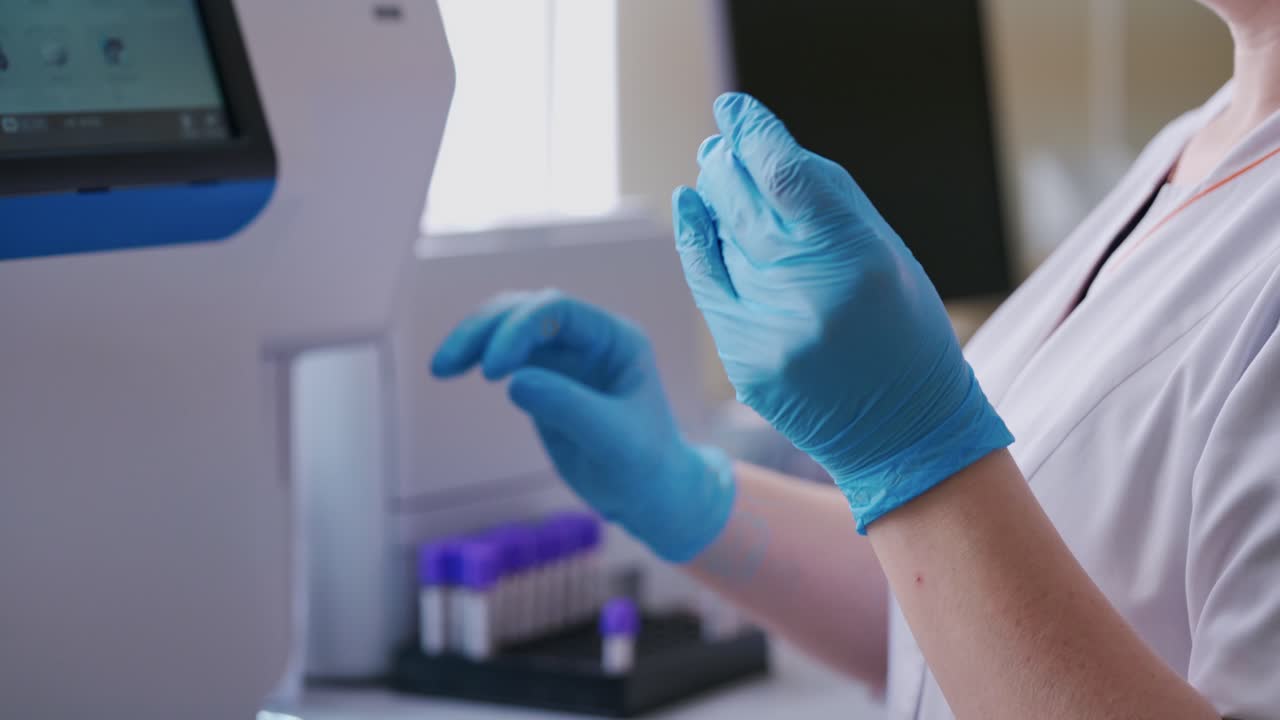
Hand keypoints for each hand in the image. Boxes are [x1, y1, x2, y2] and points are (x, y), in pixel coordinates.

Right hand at [430, 290, 734, 562]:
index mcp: (616, 339)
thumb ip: (569, 407)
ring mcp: (564, 357)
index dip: (519, 329)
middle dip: (485, 329)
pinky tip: (452, 371)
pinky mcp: (543, 380)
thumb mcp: (615, 440)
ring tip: (441, 368)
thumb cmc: (646, 465)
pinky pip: (504, 356)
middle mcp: (588, 339)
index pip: (559, 311)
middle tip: (447, 365)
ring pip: (509, 326)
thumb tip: (513, 381)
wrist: (651, 495)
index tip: (492, 372)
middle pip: (526, 310)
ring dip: (474, 338)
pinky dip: (476, 357)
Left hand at [673, 93, 1011, 531]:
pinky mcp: (746, 364)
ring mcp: (772, 334)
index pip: (787, 177)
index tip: (735, 112)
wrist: (904, 434)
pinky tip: (692, 211)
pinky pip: (708, 288)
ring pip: (724, 243)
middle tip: (719, 145)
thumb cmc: (905, 333)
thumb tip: (765, 150)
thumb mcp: (888, 253)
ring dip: (712, 201)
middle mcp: (810, 297)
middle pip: (746, 207)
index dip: (754, 135)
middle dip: (726, 166)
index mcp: (859, 262)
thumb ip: (830, 201)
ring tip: (712, 172)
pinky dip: (696, 245)